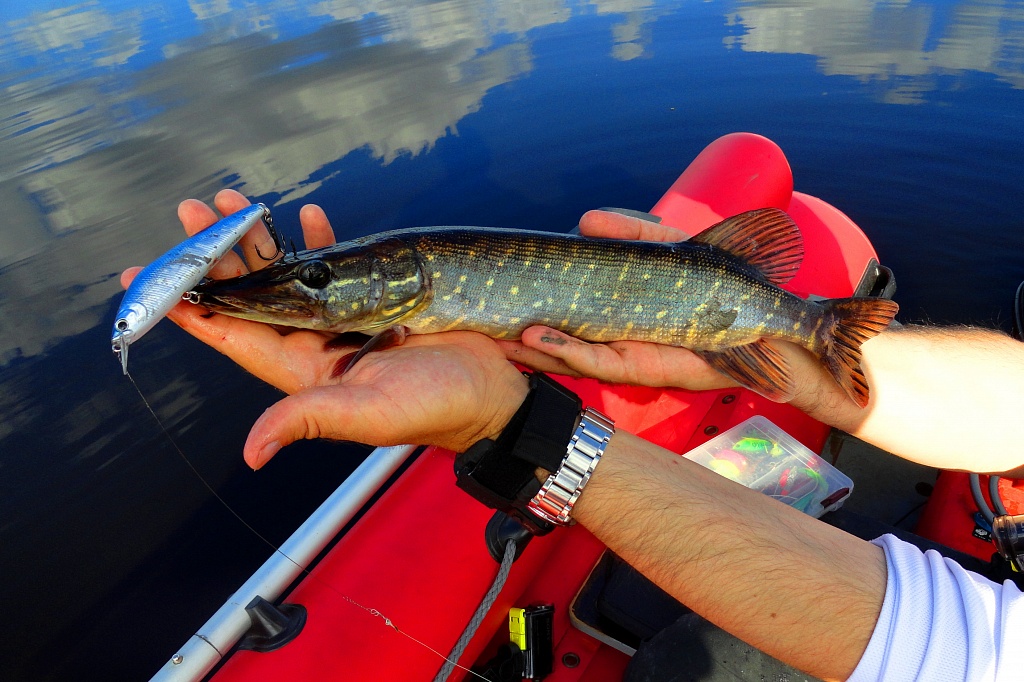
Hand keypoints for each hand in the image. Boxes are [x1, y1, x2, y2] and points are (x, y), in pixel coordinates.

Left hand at [121, 190, 527, 467]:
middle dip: (218, 255)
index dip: (186, 306)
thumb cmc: (435, 407)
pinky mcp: (376, 299)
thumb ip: (308, 419)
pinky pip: (337, 264)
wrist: (492, 392)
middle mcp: (313, 342)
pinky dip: (319, 239)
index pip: (229, 332)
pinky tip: (305, 214)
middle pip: (250, 292)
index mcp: (300, 370)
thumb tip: (252, 452)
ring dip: (260, 238)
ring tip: (234, 199)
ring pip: (288, 272)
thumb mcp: (368, 415)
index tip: (144, 277)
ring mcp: (343, 318)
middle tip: (192, 211)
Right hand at [498, 210, 737, 390]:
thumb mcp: (674, 248)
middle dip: (521, 336)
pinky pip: (598, 361)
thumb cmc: (728, 286)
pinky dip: (568, 352)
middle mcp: (614, 334)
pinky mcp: (642, 369)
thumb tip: (585, 220)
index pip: (564, 308)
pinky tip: (541, 341)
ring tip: (504, 333)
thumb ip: (633, 234)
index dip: (533, 305)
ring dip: (536, 347)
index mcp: (616, 307)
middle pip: (557, 338)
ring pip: (568, 355)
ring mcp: (625, 353)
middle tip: (480, 327)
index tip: (499, 295)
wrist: (773, 326)